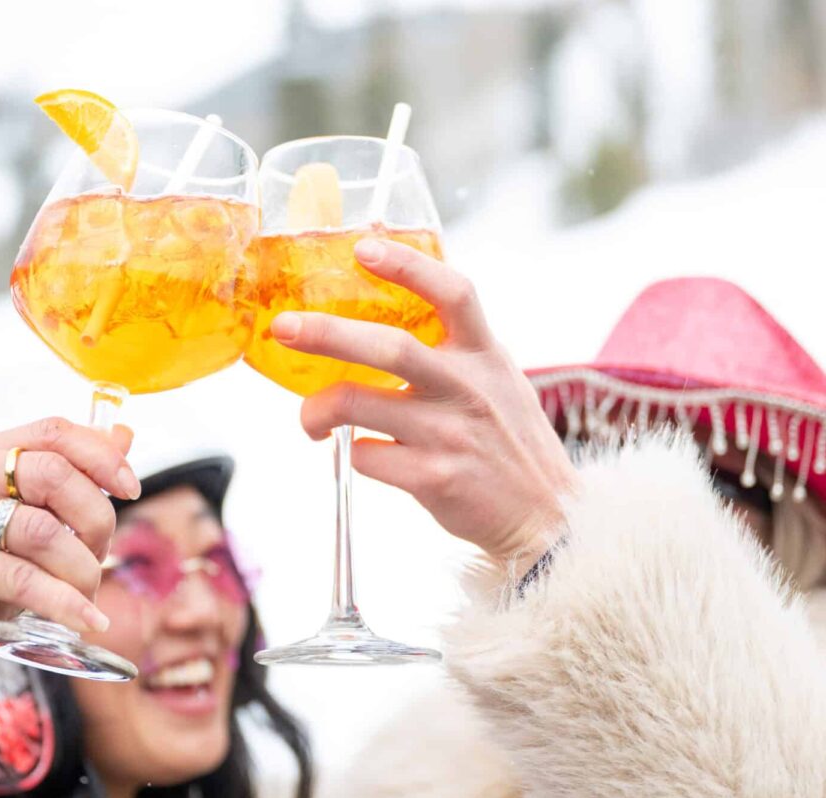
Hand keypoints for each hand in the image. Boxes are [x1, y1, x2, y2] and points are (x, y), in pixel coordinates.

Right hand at [0, 416, 138, 746]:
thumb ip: (68, 476)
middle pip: (54, 475)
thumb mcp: (20, 518)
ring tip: (89, 593)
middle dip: (96, 520)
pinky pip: (22, 579)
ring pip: (43, 532)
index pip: (52, 432)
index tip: (133, 489)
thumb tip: (125, 436)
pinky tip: (88, 619)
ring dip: (82, 569)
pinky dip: (64, 603)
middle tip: (103, 555)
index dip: (102, 456)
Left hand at [272, 238, 576, 567]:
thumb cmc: (509, 442)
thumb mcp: (498, 380)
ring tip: (309, 419)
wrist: (545, 516)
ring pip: (357, 404)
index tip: (362, 248)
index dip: (407, 265)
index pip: (453, 292)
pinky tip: (358, 454)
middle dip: (326, 333)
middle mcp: (468, 388)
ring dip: (317, 409)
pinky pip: (366, 456)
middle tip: (284, 327)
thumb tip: (389, 316)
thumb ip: (456, 349)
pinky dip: (350, 454)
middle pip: (389, 347)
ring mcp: (450, 434)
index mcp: (485, 355)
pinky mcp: (433, 478)